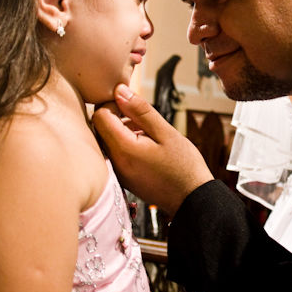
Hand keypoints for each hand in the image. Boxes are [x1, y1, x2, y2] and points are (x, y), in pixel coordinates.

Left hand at [92, 84, 212, 215]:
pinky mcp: (122, 178)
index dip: (114, 105)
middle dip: (117, 117)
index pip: (100, 116)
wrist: (192, 200)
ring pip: (107, 141)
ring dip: (122, 131)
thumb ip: (141, 111)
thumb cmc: (184, 166)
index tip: (133, 106)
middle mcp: (114, 162)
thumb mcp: (167, 133)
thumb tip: (120, 91)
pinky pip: (114, 154)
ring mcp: (117, 172)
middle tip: (142, 119)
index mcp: (124, 149)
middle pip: (99, 128)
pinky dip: (125, 145)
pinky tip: (146, 146)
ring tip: (148, 133)